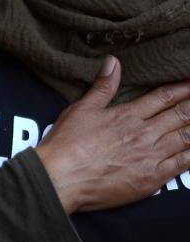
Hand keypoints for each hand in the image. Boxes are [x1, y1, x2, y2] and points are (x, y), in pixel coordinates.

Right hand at [36, 56, 189, 214]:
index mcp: (127, 115)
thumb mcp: (82, 108)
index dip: (182, 89)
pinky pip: (182, 164)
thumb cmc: (68, 142)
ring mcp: (150, 157)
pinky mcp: (151, 179)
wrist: (63, 177)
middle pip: (180, 115)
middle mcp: (143, 134)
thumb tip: (113, 61)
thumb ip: (102, 86)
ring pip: (185, 138)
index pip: (163, 97)